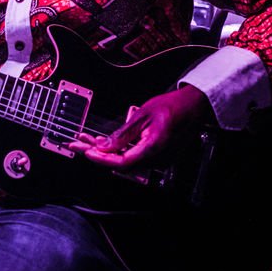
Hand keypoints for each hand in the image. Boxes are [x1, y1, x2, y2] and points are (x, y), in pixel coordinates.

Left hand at [69, 86, 211, 169]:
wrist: (193, 106)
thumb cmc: (172, 106)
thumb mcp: (142, 115)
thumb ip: (123, 134)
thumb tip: (104, 147)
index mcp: (153, 148)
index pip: (121, 162)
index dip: (101, 159)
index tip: (85, 152)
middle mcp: (157, 159)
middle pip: (121, 164)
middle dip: (98, 155)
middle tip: (78, 146)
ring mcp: (159, 160)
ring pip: (127, 162)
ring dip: (107, 153)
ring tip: (87, 142)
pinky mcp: (158, 156)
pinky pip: (135, 158)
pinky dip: (119, 151)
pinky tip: (106, 144)